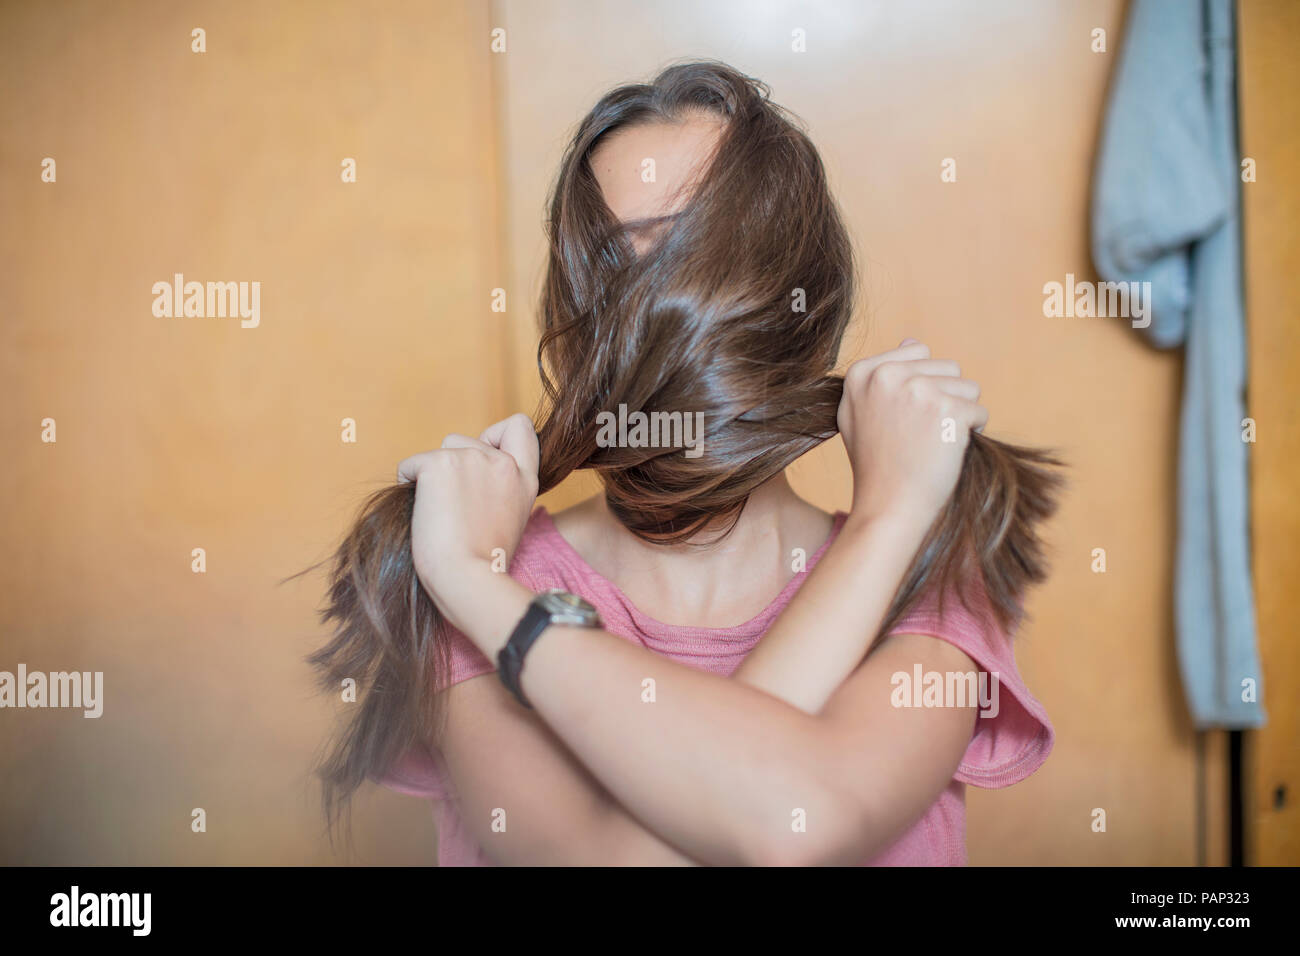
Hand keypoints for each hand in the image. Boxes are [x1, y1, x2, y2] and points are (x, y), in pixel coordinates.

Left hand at [397, 413, 539, 618]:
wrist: (467, 578)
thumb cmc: (482, 563)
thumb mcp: (509, 519)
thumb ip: (499, 489)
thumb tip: (467, 480)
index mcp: (525, 478)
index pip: (519, 427)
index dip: (495, 436)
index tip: (482, 460)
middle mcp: (503, 463)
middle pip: (465, 439)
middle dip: (452, 464)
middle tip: (454, 506)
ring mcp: (471, 459)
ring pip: (440, 449)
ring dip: (432, 474)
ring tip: (440, 513)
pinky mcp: (438, 464)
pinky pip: (410, 465)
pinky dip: (408, 484)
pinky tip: (421, 513)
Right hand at [837, 339, 986, 530]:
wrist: (889, 506)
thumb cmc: (877, 465)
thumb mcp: (860, 413)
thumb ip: (880, 376)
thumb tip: (912, 341)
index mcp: (862, 372)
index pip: (917, 354)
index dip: (919, 388)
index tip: (901, 419)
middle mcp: (887, 375)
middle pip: (946, 368)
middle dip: (943, 400)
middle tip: (918, 436)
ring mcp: (917, 390)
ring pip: (967, 386)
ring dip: (959, 415)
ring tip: (931, 443)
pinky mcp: (947, 409)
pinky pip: (979, 411)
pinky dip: (970, 434)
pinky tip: (945, 451)